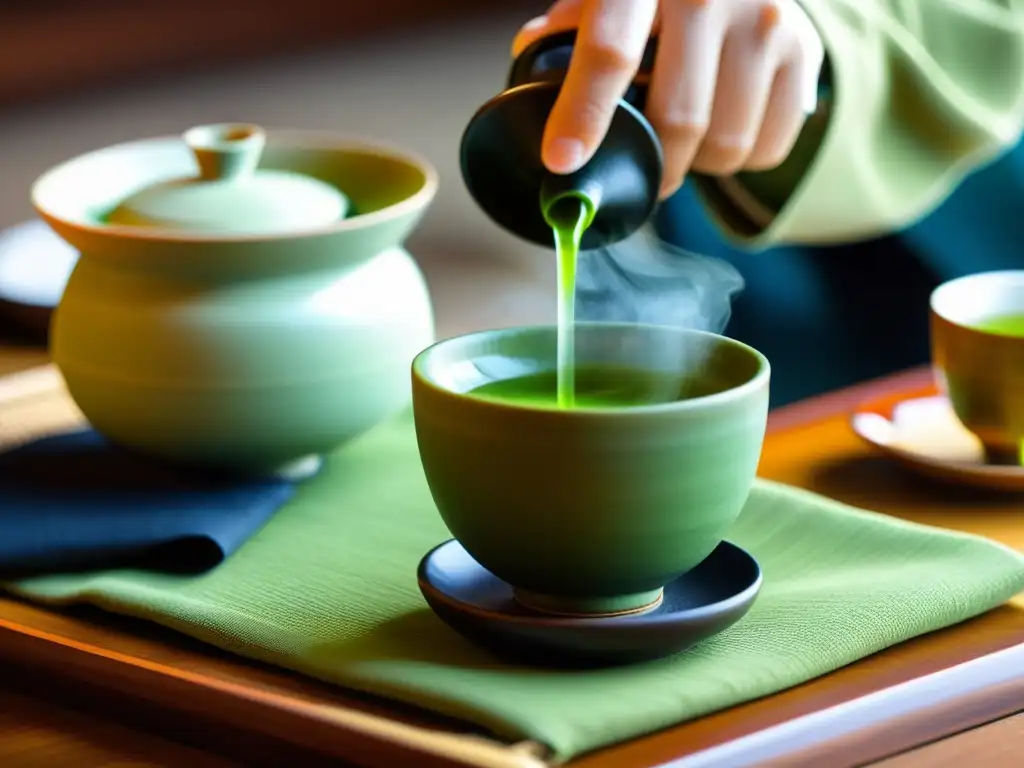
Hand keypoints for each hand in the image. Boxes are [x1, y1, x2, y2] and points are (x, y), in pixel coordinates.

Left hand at [513, 0, 823, 197]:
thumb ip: (571, 24)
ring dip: (697, 165)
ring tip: (688, 140)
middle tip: (643, 174)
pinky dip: (740, 159)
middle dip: (653, 167)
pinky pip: (766, 148)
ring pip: (725, 144)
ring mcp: (766, 22)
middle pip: (677, 119)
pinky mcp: (804, 52)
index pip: (609, 53)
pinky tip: (726, 127)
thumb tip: (529, 60)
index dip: (584, 113)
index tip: (562, 161)